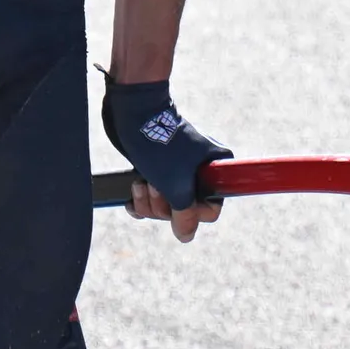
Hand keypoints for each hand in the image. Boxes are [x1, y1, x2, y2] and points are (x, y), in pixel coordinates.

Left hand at [102, 78, 227, 241]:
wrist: (132, 112)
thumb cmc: (159, 146)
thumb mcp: (175, 186)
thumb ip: (184, 215)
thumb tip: (186, 236)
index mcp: (217, 170)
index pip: (211, 210)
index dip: (191, 213)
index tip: (178, 201)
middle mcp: (200, 172)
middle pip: (184, 211)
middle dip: (163, 205)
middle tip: (156, 185)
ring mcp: (177, 172)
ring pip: (164, 207)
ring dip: (148, 201)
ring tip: (141, 182)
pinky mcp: (158, 170)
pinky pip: (151, 199)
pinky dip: (140, 200)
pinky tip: (132, 193)